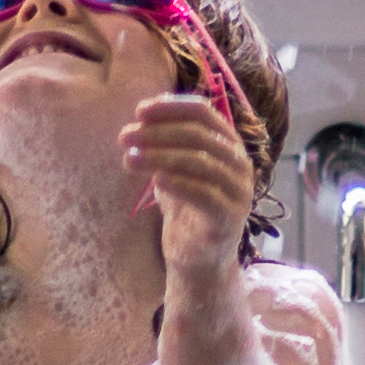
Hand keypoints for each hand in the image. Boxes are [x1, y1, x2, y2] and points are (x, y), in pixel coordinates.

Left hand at [124, 93, 253, 277]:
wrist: (197, 257)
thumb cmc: (185, 208)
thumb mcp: (173, 168)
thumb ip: (165, 143)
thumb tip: (142, 117)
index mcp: (228, 143)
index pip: (203, 112)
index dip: (171, 107)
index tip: (139, 111)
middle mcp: (239, 162)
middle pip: (198, 135)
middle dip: (157, 132)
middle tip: (124, 137)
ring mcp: (238, 190)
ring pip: (200, 161)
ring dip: (159, 156)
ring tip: (129, 159)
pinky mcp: (230, 216)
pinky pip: (205, 193)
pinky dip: (178, 183)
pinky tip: (154, 180)